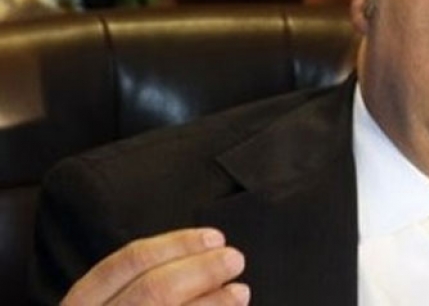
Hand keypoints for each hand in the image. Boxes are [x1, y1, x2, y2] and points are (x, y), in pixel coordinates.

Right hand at [61, 228, 248, 304]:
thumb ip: (142, 287)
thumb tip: (200, 260)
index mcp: (80, 305)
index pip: (128, 262)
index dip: (177, 245)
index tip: (214, 238)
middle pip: (154, 290)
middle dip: (202, 270)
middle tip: (235, 260)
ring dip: (213, 302)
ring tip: (239, 292)